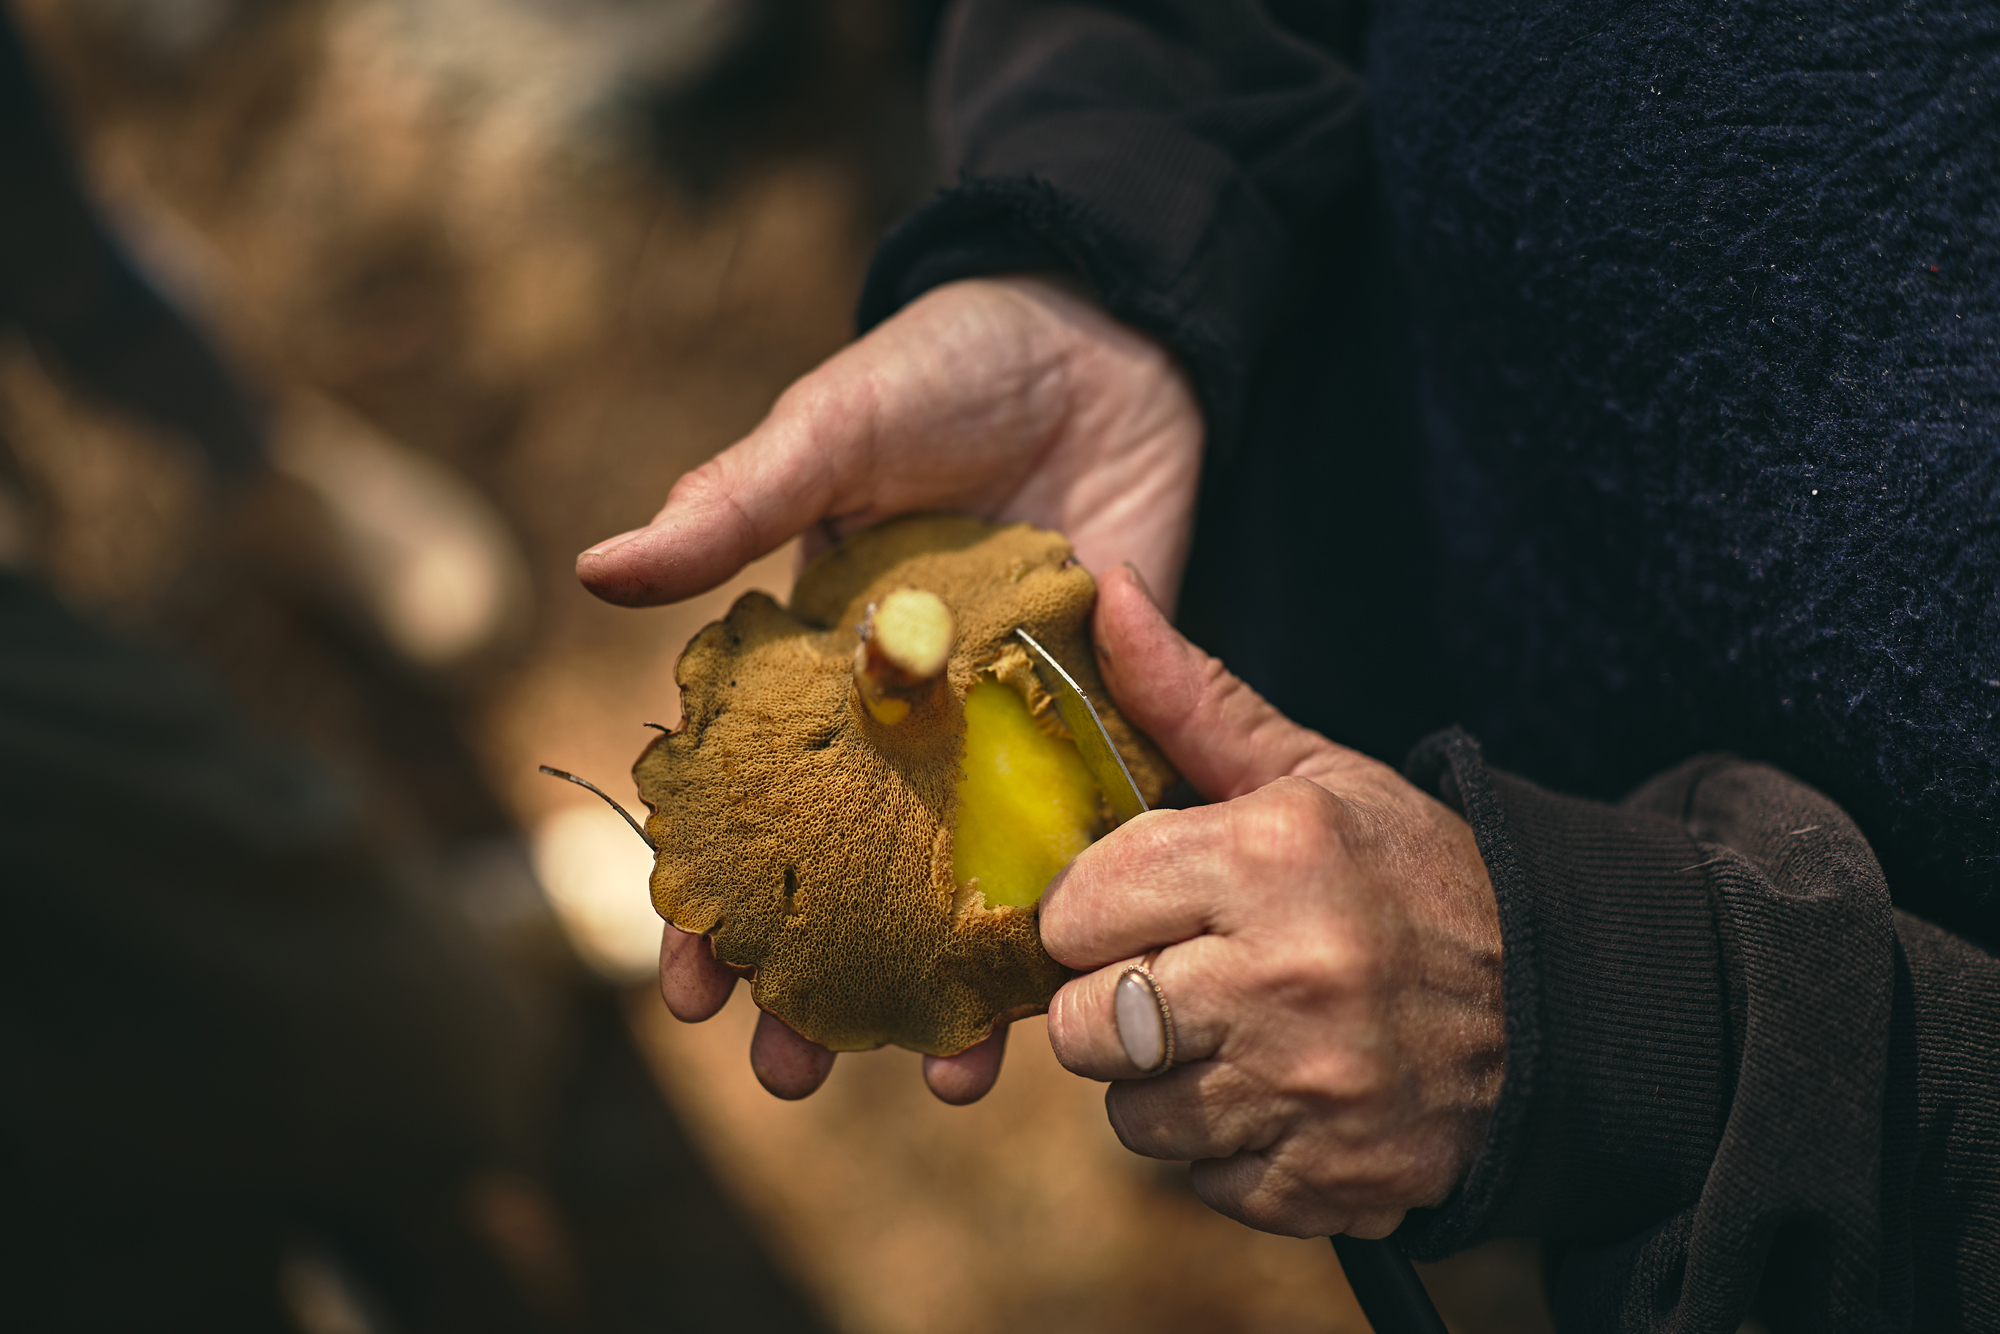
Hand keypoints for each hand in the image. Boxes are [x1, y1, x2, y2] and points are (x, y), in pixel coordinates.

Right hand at [616, 275, 1203, 1103]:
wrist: (1105, 335)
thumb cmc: (946, 368)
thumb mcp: (832, 432)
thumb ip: (736, 506)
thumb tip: (598, 571)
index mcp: (816, 662)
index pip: (745, 803)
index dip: (707, 896)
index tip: (685, 987)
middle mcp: (902, 717)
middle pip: (847, 875)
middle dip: (814, 979)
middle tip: (789, 1075)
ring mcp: (1001, 726)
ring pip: (959, 882)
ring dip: (942, 983)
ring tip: (933, 1079)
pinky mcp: (1099, 716)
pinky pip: (1080, 832)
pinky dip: (1070, 912)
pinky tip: (1057, 997)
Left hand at [1040, 566, 1503, 1238]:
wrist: (1561, 1008)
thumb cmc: (1411, 877)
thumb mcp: (1314, 775)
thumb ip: (1189, 696)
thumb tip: (1104, 585)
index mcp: (1272, 859)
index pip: (1075, 908)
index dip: (1092, 909)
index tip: (1131, 905)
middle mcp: (1284, 979)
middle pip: (1083, 1026)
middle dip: (1112, 1000)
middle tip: (1176, 974)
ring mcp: (1308, 1093)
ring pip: (1132, 1113)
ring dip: (1166, 1080)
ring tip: (1236, 1032)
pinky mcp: (1326, 1182)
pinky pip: (1200, 1178)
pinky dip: (1226, 1145)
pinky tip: (1280, 1092)